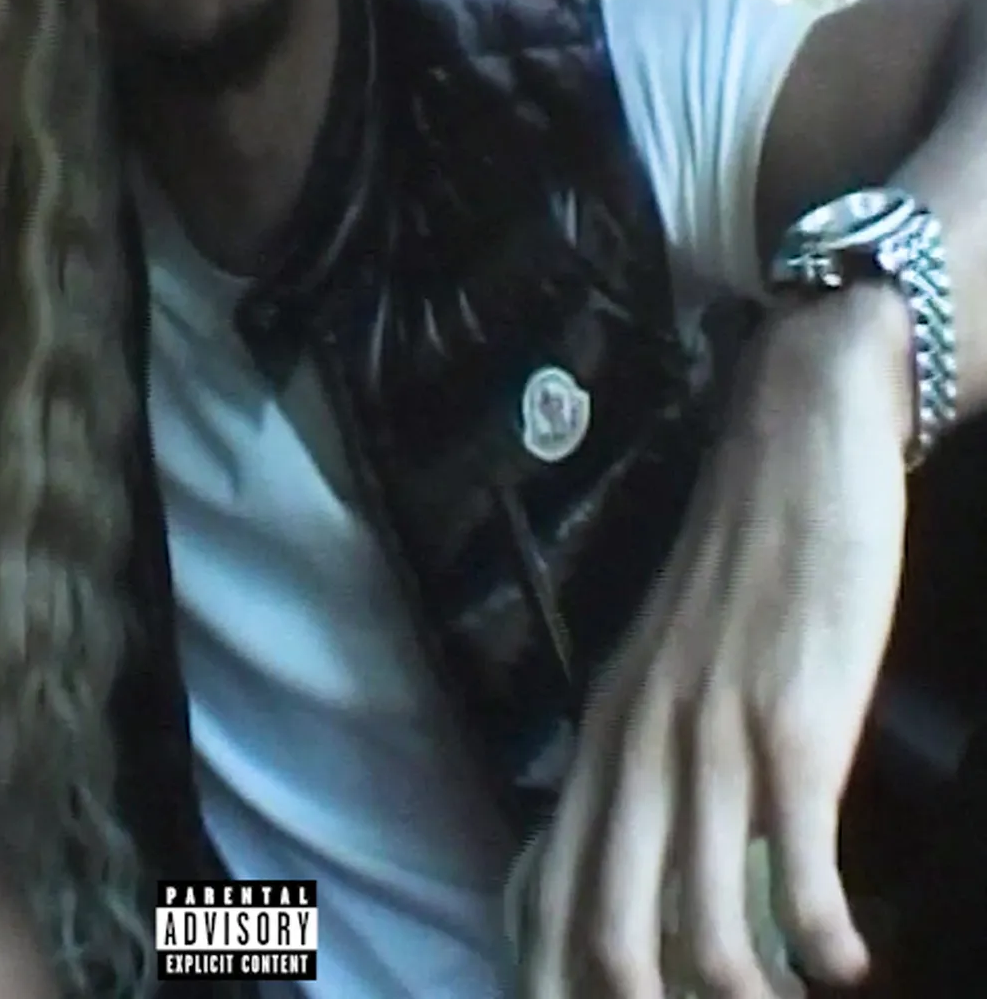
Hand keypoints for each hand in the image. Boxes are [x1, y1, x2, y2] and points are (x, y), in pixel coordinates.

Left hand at [519, 288, 910, 996]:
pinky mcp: (794, 726)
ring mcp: (710, 738)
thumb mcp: (670, 668)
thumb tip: (651, 858)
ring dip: (750, 997)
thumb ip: (651, 755)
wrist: (792, 453)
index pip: (545, 890)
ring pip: (700, 927)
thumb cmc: (741, 572)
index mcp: (601, 734)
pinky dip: (827, 944)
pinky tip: (852, 962)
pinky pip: (803, 874)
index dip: (552, 982)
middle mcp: (637, 745)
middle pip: (605, 930)